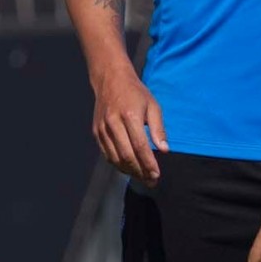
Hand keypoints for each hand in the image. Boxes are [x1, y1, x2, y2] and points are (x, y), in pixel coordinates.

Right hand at [92, 63, 167, 183]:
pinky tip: (129, 169)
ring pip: (115, 158)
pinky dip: (118, 164)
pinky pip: (107, 154)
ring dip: (129, 171)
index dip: (148, 163)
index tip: (157, 174)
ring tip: (143, 178)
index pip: (140, 146)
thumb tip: (164, 150)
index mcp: (130, 115)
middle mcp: (113, 123)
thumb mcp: (153, 106)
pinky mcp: (96, 132)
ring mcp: (102, 129)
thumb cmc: (136, 93)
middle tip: (152, 181)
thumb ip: (158, 129)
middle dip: (140, 172)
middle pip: (126, 155)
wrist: (110, 80)